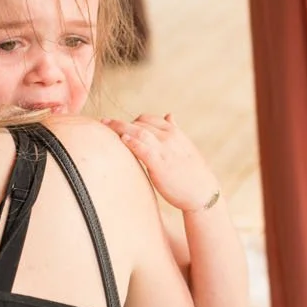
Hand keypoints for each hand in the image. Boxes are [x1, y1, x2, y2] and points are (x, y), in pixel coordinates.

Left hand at [104, 114, 220, 212]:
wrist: (202, 191)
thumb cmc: (193, 171)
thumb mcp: (185, 146)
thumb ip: (175, 130)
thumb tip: (169, 115)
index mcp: (174, 132)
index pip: (148, 118)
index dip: (132, 121)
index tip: (120, 125)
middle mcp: (169, 136)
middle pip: (139, 123)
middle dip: (120, 123)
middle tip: (104, 123)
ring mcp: (164, 149)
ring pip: (138, 131)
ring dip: (119, 127)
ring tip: (103, 125)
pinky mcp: (159, 163)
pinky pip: (142, 148)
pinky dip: (131, 142)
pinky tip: (121, 140)